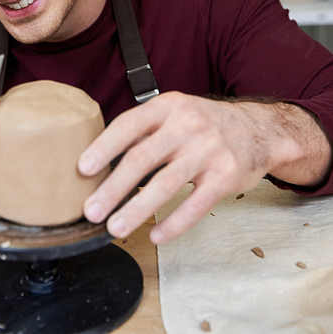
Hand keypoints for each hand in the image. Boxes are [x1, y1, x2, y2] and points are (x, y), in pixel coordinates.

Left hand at [78, 92, 314, 244]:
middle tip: (91, 210)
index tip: (82, 168)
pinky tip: (155, 234)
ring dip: (136, 210)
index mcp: (168, 106)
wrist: (259, 129)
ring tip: (114, 228)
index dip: (103, 147)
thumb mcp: (175, 111)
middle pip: (141, 159)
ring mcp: (208, 150)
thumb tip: (101, 159)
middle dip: (112, 188)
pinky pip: (195, 205)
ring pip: (165, 185)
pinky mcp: (226, 176)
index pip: (129, 125)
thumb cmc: (205, 123)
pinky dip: (173, 223)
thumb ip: (145, 129)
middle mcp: (187, 125)